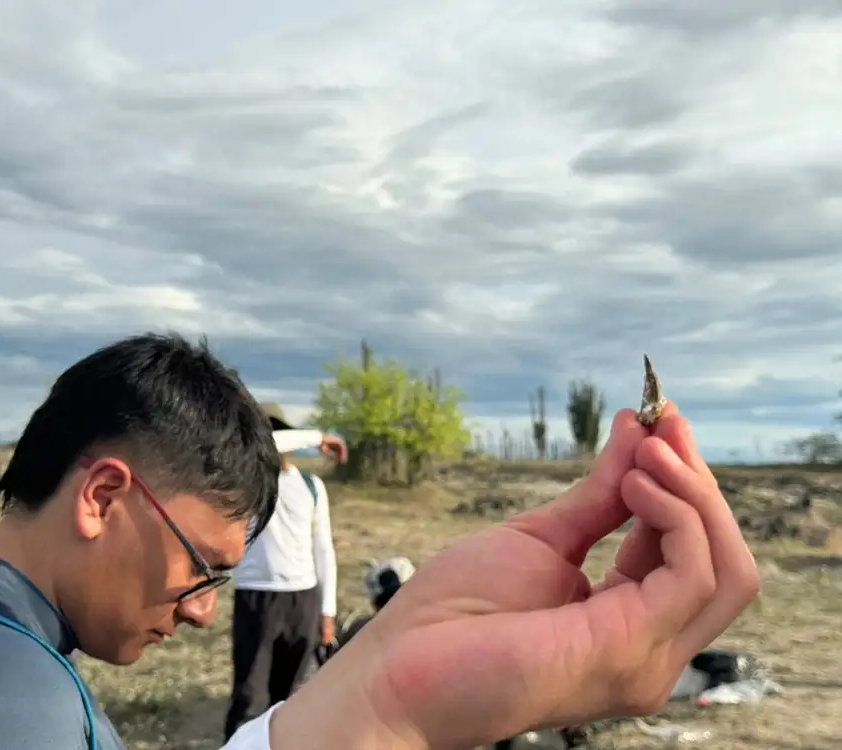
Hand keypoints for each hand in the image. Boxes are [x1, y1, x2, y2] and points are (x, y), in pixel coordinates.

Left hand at [273, 404, 758, 749]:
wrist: (402, 667)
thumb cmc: (456, 613)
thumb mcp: (541, 538)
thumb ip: (599, 496)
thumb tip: (639, 436)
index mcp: (628, 622)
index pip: (692, 553)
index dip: (685, 484)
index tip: (663, 422)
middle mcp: (650, 648)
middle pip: (725, 561)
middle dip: (700, 484)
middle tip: (664, 427)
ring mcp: (645, 657)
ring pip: (726, 570)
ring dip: (694, 495)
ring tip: (645, 453)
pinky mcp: (629, 650)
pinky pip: (692, 575)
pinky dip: (674, 517)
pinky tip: (634, 484)